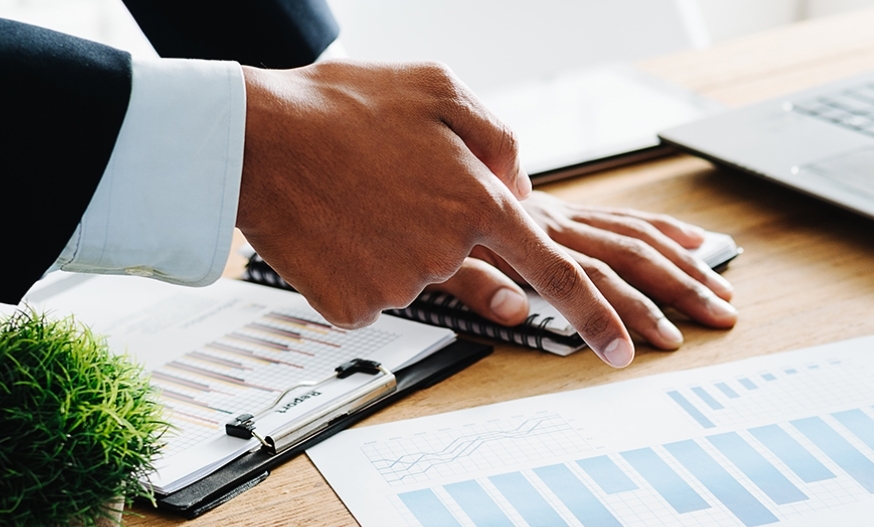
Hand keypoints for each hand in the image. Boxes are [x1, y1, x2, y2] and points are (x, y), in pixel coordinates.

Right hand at [233, 60, 634, 366]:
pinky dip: (354, 263)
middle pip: (461, 253)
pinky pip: (370, 291)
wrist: (252, 140)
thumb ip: (497, 138)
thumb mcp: (439, 89)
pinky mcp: (354, 307)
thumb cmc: (342, 106)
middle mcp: (446, 247)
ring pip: (413, 271)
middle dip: (430, 222)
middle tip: (382, 181)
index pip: (556, 269)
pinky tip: (331, 225)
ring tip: (351, 193)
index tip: (622, 352)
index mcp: (479, 198)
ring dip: (389, 238)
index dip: (594, 315)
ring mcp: (399, 283)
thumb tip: (519, 184)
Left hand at [426, 192, 736, 349]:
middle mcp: (547, 218)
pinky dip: (664, 230)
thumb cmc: (410, 209)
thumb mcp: (426, 257)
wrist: (401, 157)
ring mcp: (558, 212)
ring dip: (682, 265)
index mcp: (516, 233)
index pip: (575, 278)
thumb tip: (516, 310)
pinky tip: (696, 242)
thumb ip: (471, 281)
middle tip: (716, 319)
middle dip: (676, 289)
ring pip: (633, 236)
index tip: (634, 354)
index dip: (607, 317)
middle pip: (625, 254)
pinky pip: (622, 217)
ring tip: (720, 292)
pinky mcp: (561, 208)